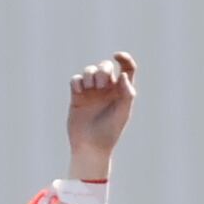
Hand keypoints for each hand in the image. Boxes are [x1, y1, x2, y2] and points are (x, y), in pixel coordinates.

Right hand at [63, 52, 138, 180]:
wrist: (90, 147)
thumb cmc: (110, 132)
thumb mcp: (123, 113)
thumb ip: (127, 93)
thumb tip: (124, 74)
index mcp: (121, 91)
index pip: (127, 69)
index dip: (124, 58)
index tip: (117, 56)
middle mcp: (107, 89)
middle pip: (105, 67)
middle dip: (103, 70)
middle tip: (102, 83)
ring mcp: (91, 92)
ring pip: (89, 70)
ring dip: (90, 74)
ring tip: (90, 87)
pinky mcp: (77, 97)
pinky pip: (76, 80)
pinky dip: (77, 81)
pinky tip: (79, 91)